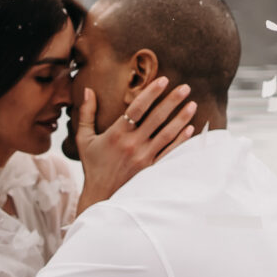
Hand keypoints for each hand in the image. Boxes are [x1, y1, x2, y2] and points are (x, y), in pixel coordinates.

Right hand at [74, 77, 196, 213]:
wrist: (101, 197)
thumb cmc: (93, 165)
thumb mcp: (84, 139)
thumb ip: (86, 114)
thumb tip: (88, 90)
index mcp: (116, 134)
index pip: (137, 108)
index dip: (151, 92)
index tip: (163, 80)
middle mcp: (132, 144)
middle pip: (156, 118)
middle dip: (172, 100)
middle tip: (186, 87)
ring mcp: (144, 157)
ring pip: (167, 134)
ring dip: (181, 118)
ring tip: (193, 104)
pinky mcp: (151, 169)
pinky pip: (170, 152)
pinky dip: (181, 140)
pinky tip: (191, 128)